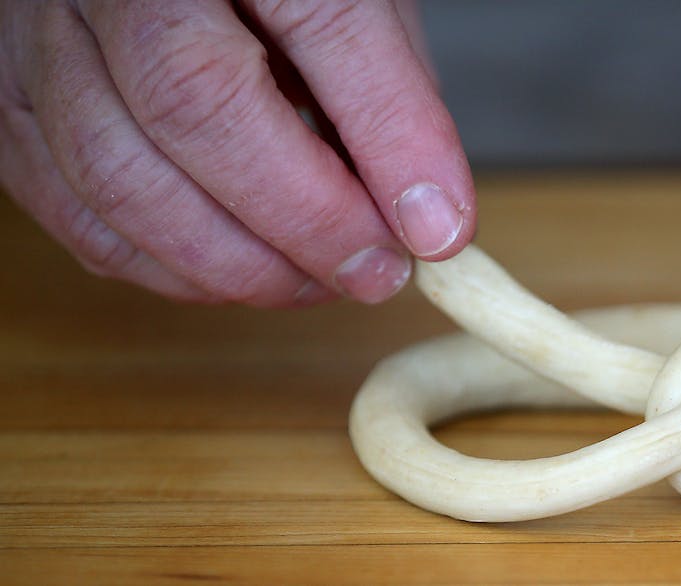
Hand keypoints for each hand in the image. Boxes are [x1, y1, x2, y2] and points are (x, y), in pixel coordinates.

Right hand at [0, 0, 474, 306]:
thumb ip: (388, 92)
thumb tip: (428, 219)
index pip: (323, 18)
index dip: (389, 132)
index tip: (438, 226)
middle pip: (195, 106)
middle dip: (304, 219)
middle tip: (378, 273)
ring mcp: (37, 34)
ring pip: (118, 177)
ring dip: (234, 263)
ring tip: (318, 283)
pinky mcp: (6, 100)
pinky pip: (72, 211)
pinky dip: (164, 266)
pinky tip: (236, 273)